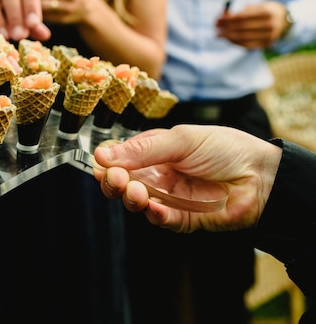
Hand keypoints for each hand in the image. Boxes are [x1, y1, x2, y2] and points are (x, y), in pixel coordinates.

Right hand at [92, 124, 280, 232]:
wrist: (262, 175)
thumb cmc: (224, 149)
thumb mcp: (181, 140)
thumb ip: (143, 149)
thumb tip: (101, 154)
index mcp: (153, 152)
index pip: (119, 159)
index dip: (107, 164)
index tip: (100, 165)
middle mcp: (157, 176)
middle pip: (122, 184)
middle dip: (113, 183)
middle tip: (115, 179)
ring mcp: (168, 198)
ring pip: (137, 203)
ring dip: (132, 198)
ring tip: (138, 192)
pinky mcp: (182, 219)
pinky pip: (161, 220)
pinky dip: (155, 215)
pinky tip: (155, 208)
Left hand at [216, 1, 289, 48]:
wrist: (285, 20)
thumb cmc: (265, 11)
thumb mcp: (256, 6)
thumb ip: (240, 11)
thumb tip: (222, 16)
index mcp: (267, 12)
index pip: (242, 17)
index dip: (227, 19)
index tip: (217, 20)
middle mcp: (270, 24)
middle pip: (242, 28)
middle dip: (226, 28)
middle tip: (216, 28)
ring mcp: (270, 36)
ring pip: (244, 38)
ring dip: (228, 37)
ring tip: (219, 35)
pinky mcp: (268, 44)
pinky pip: (249, 45)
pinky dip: (236, 43)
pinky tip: (228, 40)